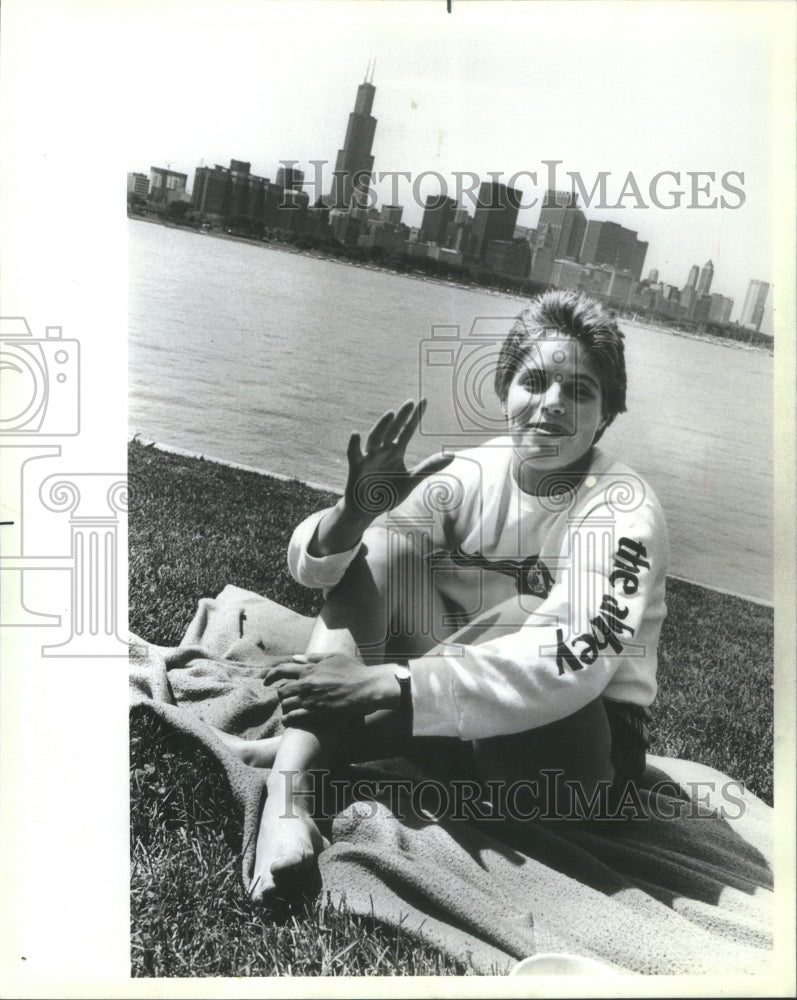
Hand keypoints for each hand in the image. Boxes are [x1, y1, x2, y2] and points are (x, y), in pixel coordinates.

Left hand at [264, 654, 398, 725]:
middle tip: (284, 697)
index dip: (270, 676)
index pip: (282, 670)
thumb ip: (313, 657)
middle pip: (282, 691)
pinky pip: (294, 717)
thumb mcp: (333, 657)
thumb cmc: (353, 671)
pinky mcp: (317, 712)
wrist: (366, 688)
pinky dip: (288, 718)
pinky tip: (288, 720)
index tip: (265, 681)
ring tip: (288, 709)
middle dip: (281, 694)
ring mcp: (311, 699)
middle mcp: (307, 684)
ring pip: (287, 704)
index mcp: (310, 669)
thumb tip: (295, 657)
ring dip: (286, 707)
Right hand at [344, 399, 453, 517]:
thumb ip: (429, 467)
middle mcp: (383, 450)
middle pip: (393, 429)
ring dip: (382, 425)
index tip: (424, 400)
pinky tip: (355, 434)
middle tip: (410, 402)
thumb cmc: (388, 492)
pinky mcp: (357, 467)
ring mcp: (369, 457)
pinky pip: (354, 454)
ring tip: (391, 413)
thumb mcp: (411, 479)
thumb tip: (452, 455)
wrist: (368, 509)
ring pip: (375, 438)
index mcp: (396, 451)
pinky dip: (354, 445)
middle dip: (401, 416)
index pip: (407, 430)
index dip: (415, 416)